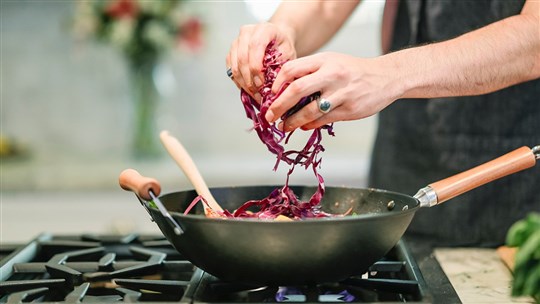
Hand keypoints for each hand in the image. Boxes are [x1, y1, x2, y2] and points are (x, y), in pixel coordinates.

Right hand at [226, 22, 296, 101]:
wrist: (276, 40)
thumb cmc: (283, 47)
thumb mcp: (288, 54)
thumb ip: (281, 66)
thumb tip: (273, 86)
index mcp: (264, 29)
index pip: (255, 46)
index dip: (256, 66)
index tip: (262, 83)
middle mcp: (247, 32)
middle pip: (242, 58)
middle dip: (249, 79)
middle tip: (258, 94)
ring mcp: (237, 42)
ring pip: (234, 65)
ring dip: (244, 83)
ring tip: (255, 95)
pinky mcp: (231, 52)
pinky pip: (230, 70)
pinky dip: (239, 82)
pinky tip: (248, 90)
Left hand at [265, 52, 401, 130]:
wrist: (386, 77)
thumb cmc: (353, 71)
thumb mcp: (332, 62)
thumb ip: (310, 72)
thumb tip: (283, 90)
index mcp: (324, 60)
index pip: (291, 69)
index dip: (276, 84)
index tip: (270, 95)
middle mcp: (332, 75)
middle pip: (296, 90)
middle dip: (278, 106)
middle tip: (269, 116)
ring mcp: (341, 93)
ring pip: (309, 110)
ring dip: (292, 121)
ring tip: (284, 126)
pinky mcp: (349, 109)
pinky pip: (323, 120)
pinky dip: (309, 125)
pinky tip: (303, 126)